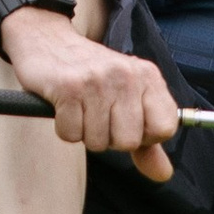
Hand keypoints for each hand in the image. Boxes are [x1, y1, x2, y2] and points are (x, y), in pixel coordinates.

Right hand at [0, 9, 180, 180]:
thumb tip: (163, 174)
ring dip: (85, 133)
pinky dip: (65, 128)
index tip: (128, 122)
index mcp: (147, 76)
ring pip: (98, 142)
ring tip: (81, 107)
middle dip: (110, 138)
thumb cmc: (91, 74)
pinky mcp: (68, 88)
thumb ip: (147, 139)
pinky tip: (65, 106)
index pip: (165, 128)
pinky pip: (71, 135)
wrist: (48, 39)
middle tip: (98, 114)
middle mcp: (125, 75)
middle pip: (128, 142)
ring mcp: (97, 81)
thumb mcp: (127, 98)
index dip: (145, 136)